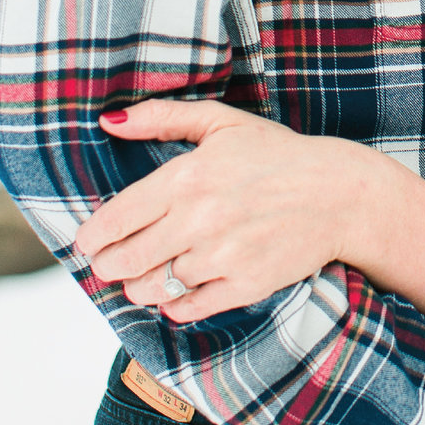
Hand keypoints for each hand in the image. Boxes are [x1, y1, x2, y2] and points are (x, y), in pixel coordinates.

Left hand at [70, 100, 380, 323]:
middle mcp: (199, 219)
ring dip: (137, 287)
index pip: (119, 217)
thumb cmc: (277, 155)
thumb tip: (110, 122)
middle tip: (104, 266)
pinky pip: (191, 307)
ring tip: (135, 281)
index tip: (85, 244)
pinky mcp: (245, 285)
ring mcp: (222, 256)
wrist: (339, 194)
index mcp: (187, 177)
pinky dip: (174, 306)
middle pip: (129, 258)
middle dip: (108, 266)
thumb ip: (161, 117)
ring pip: (155, 287)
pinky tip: (171, 297)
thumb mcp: (219, 122)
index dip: (94, 236)